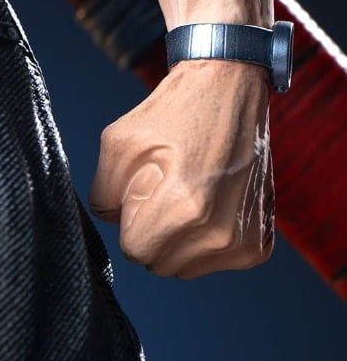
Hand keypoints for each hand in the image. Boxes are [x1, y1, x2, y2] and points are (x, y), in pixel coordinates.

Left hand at [89, 61, 273, 277]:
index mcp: (184, 207)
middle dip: (152, 233)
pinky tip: (210, 203)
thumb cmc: (172, 115)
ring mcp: (243, 240)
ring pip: (185, 267)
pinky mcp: (258, 243)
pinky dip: (205, 240)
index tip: (143, 193)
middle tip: (165, 192)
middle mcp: (220, 232)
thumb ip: (102, 195)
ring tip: (188, 195)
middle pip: (160, 264)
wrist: (230, 93)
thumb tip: (111, 224)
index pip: (135, 251)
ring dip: (178, 240)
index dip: (130, 221)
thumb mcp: (117, 143)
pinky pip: (213, 261)